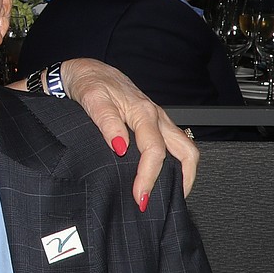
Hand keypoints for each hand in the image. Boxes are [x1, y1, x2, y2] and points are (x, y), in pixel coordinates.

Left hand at [59, 58, 198, 205]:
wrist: (88, 70)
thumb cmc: (90, 83)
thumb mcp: (92, 100)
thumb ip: (107, 123)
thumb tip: (120, 147)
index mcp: (143, 112)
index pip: (154, 151)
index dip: (149, 176)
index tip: (139, 196)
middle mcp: (156, 116)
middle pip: (185, 151)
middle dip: (182, 180)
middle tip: (166, 202)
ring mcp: (158, 119)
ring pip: (184, 147)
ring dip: (183, 172)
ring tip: (171, 193)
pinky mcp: (154, 122)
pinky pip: (174, 144)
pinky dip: (175, 162)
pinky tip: (164, 174)